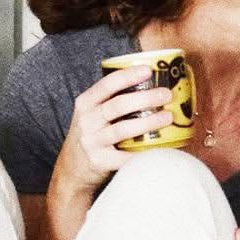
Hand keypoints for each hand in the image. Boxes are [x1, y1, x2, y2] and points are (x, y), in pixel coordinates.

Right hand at [50, 66, 174, 198]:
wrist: (72, 169)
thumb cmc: (90, 136)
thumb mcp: (91, 114)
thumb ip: (111, 100)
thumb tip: (150, 85)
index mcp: (85, 103)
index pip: (106, 85)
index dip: (128, 76)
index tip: (148, 70)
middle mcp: (86, 121)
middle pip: (118, 105)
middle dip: (145, 98)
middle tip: (166, 95)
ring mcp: (91, 142)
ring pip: (122, 129)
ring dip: (148, 122)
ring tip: (168, 117)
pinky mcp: (99, 162)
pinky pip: (125, 157)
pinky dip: (144, 152)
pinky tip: (161, 147)